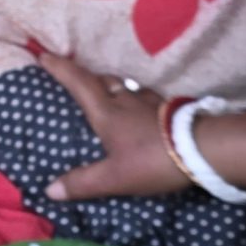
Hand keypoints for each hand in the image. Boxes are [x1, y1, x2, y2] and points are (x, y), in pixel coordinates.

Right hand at [38, 52, 189, 200]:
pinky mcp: (168, 108)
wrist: (201, 149)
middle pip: (102, 80)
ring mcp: (150, 102)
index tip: (44, 55)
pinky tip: (141, 110)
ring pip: (126, 86)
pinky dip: (136, 99)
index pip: (78, 83)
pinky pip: (146, 97)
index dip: (60, 68)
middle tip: (77, 79)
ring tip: (109, 95)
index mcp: (107, 113)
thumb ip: (83, 183)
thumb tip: (49, 190)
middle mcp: (126, 101)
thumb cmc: (152, 160)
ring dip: (113, 86)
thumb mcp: (114, 178)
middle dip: (86, 76)